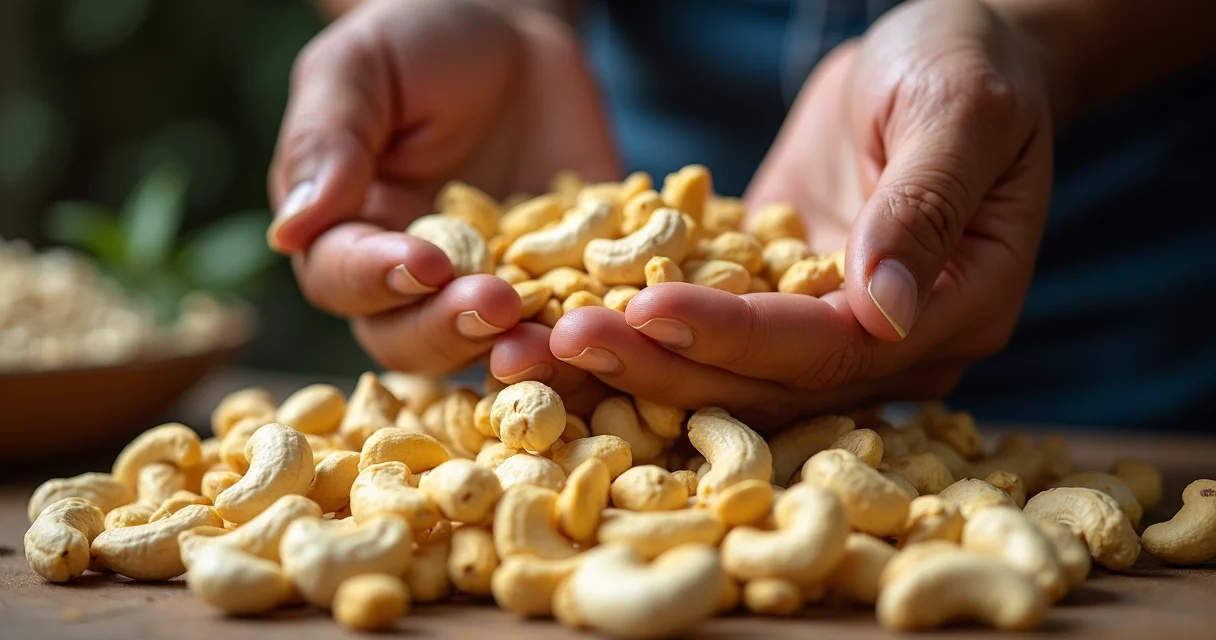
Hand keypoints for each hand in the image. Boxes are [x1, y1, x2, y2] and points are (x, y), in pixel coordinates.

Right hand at [267, 0, 618, 375]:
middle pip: (414, 337)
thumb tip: (291, 231)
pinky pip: (573, 321)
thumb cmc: (416, 46)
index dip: (379, 280)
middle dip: (453, 327)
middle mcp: (415, 282)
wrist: (511, 37)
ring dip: (521, 351)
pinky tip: (615, 325)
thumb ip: (328, 141)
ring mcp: (492, 288)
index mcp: (349, 237)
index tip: (420, 263)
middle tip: (497, 304)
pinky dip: (591, 333)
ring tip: (553, 339)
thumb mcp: (360, 69)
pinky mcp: (562, 283)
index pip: (345, 280)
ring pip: (493, 346)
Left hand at [514, 0, 1053, 426]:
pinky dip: (642, 334)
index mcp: (957, 308)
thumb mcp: (957, 111)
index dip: (739, 335)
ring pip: (729, 372)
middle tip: (561, 340)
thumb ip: (925, 205)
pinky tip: (567, 322)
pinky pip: (710, 332)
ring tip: (546, 342)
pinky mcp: (782, 302)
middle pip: (769, 380)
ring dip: (637, 362)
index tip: (648, 307)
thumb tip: (880, 308)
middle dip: (663, 362)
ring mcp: (834, 329)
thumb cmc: (969, 62)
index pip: (833, 345)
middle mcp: (894, 342)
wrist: (948, 50)